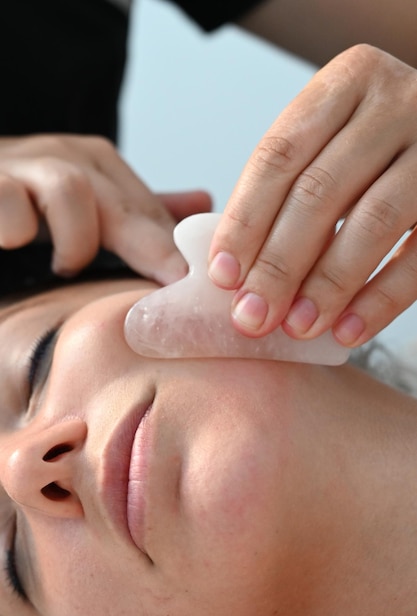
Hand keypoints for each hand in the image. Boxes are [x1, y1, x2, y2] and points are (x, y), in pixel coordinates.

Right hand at [0, 134, 210, 283]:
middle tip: (175, 282)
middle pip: (123, 203)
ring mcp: (22, 164)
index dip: (175, 249)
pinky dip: (17, 227)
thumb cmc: (24, 203)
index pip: (148, 210)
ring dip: (75, 240)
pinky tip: (13, 242)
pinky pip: (11, 202)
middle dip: (153, 248)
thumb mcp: (84, 209)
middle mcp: (63, 156)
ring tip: (64, 266)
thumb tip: (203, 202)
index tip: (201, 283)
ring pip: (72, 190)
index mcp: (94, 164)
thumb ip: (138, 211)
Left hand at [208, 44, 416, 346]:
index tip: (223, 275)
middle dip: (278, 264)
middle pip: (319, 192)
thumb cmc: (375, 144)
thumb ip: (289, 185)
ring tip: (296, 327)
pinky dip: (382, 299)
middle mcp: (396, 102)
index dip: (246, 221)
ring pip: (372, 222)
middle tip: (252, 315)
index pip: (279, 156)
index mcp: (347, 81)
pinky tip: (348, 331)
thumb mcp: (332, 139)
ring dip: (327, 286)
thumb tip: (236, 271)